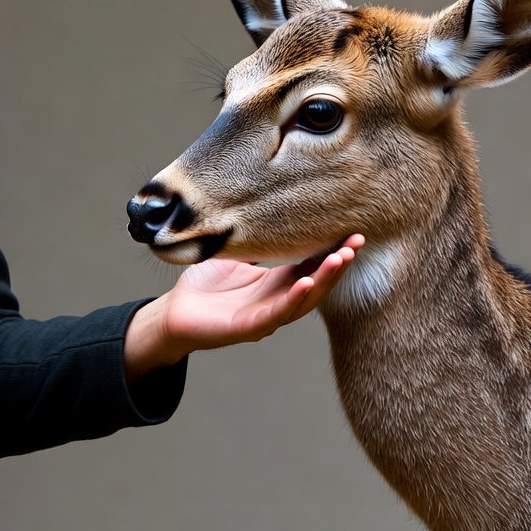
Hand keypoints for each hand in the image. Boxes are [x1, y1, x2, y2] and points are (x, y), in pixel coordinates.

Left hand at [124, 235, 363, 381]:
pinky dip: (293, 299)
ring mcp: (265, 316)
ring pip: (303, 299)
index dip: (332, 251)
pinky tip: (306, 283)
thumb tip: (266, 201)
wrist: (174, 312)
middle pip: (316, 282)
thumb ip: (252, 235)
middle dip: (337, 264)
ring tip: (339, 259)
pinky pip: (275, 314)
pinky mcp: (246, 328)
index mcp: (276, 283)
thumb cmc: (204, 284)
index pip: (312, 265)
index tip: (354, 234)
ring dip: (323, 279)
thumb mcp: (233, 253)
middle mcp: (277, 300)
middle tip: (355, 243)